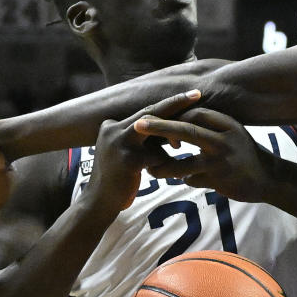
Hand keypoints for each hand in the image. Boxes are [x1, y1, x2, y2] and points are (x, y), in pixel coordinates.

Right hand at [84, 91, 203, 211]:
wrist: (99, 202)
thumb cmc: (119, 178)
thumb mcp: (128, 152)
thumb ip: (142, 139)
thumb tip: (172, 131)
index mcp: (111, 125)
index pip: (145, 112)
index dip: (168, 107)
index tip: (189, 94)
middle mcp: (113, 130)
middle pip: (150, 112)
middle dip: (175, 103)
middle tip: (197, 94)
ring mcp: (118, 144)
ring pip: (155, 131)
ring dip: (171, 139)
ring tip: (177, 148)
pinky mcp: (127, 160)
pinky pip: (157, 156)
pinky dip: (163, 163)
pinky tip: (156, 173)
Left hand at [135, 108, 271, 202]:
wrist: (268, 178)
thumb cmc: (244, 153)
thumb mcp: (231, 132)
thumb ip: (209, 125)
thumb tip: (178, 117)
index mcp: (227, 125)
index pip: (193, 114)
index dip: (171, 116)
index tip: (152, 117)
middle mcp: (224, 141)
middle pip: (186, 131)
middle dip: (159, 127)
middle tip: (137, 126)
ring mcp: (221, 162)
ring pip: (183, 163)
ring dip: (164, 167)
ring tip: (152, 171)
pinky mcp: (219, 181)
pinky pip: (192, 180)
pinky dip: (185, 180)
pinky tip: (184, 181)